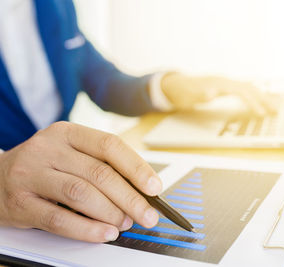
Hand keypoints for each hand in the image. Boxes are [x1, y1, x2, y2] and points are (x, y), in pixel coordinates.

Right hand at [0, 122, 161, 242]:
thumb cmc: (44, 166)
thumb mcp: (70, 154)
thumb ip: (100, 165)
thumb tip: (140, 190)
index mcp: (67, 133)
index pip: (110, 146)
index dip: (136, 167)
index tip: (155, 187)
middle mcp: (48, 149)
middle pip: (99, 173)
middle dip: (130, 198)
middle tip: (148, 216)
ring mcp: (31, 174)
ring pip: (81, 194)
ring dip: (111, 213)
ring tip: (126, 223)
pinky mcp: (20, 202)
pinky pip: (59, 219)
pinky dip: (87, 229)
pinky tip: (105, 233)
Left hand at [160, 73, 278, 114]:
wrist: (177, 85)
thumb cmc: (184, 92)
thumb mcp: (190, 95)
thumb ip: (201, 94)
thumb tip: (211, 93)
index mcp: (220, 83)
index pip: (242, 92)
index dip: (252, 102)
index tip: (261, 113)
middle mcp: (226, 81)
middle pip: (250, 88)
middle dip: (264, 99)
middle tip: (276, 111)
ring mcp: (227, 83)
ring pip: (250, 88)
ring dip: (263, 97)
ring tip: (275, 107)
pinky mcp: (227, 87)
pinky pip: (245, 90)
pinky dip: (255, 96)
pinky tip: (262, 101)